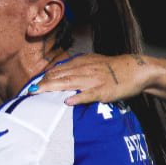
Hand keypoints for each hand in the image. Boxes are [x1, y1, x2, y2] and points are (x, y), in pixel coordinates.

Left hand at [31, 53, 158, 105]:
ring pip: (70, 83)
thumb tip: (61, 74)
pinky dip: (78, 98)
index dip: (44, 77)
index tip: (32, 85)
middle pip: (60, 76)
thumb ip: (78, 67)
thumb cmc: (113, 69)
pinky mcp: (104, 91)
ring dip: (53, 88)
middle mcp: (85, 69)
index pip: (58, 70)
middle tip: (29, 91)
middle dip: (43, 83)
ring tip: (39, 92)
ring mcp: (94, 80)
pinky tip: (68, 101)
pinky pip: (89, 94)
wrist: (136, 69)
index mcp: (82, 63)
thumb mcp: (93, 62)